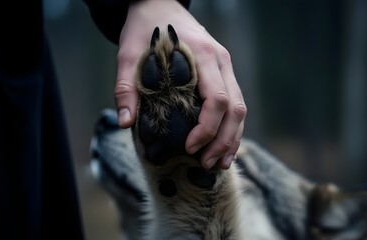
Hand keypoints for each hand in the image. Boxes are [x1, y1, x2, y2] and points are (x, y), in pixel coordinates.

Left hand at [115, 0, 246, 168]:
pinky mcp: (222, 71)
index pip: (216, 99)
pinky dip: (232, 127)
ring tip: (219, 163)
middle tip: (205, 164)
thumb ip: (126, 88)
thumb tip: (126, 124)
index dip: (207, 128)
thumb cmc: (145, 29)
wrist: (159, 4)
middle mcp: (220, 61)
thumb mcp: (129, 54)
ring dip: (232, 137)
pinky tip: (223, 145)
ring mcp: (225, 66)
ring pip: (240, 107)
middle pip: (235, 107)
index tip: (189, 147)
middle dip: (223, 140)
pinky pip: (236, 102)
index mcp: (202, 55)